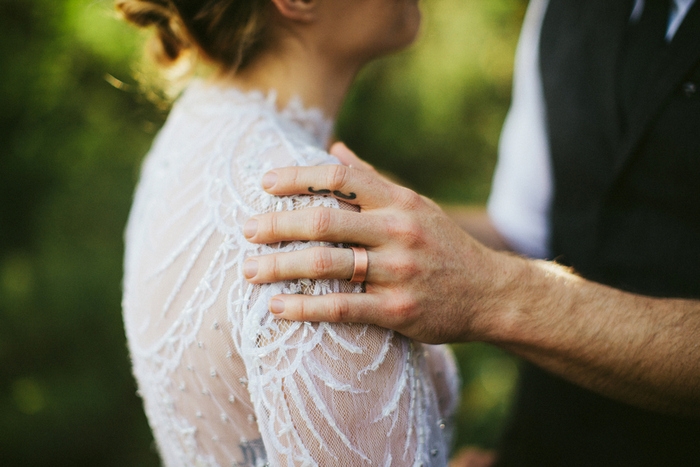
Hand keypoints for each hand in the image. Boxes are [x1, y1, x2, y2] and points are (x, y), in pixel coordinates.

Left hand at [243, 143, 522, 343]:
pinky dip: (305, 308)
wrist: (489, 292)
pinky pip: (342, 308)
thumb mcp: (413, 204)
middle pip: (324, 221)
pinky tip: (277, 308)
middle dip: (277, 225)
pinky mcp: (398, 310)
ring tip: (249, 271)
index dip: (298, 176)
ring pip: (326, 265)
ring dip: (279, 268)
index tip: (264, 182)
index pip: (339, 177)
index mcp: (399, 200)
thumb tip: (334, 149)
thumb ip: (371, 179)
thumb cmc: (442, 244)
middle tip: (245, 231)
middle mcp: (398, 231)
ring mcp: (398, 271)